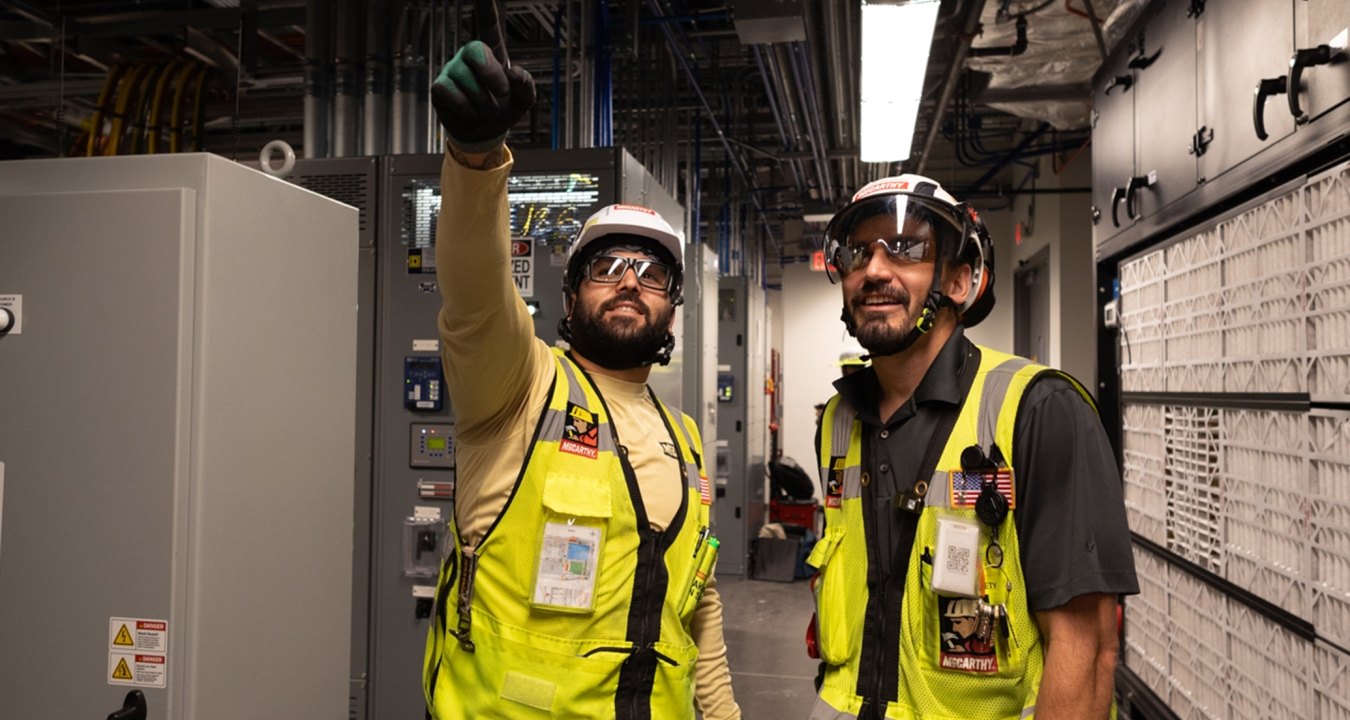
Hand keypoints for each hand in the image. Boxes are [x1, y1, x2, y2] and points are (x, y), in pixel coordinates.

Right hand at [431, 0, 535, 151]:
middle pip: (475, 49)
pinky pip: (450, 93)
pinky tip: (470, 112)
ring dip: (483, 102)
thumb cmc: (503, 109)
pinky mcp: (439, 87)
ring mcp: (453, 70)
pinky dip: (466, 108)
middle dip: (492, 75)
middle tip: (502, 94)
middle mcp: (469, 57)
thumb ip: (526, 85)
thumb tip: (513, 74)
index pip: (487, 23)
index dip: (484, 6)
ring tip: (486, 110)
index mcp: (493, 53)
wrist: (484, 133)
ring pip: (465, 79)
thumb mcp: (524, 100)